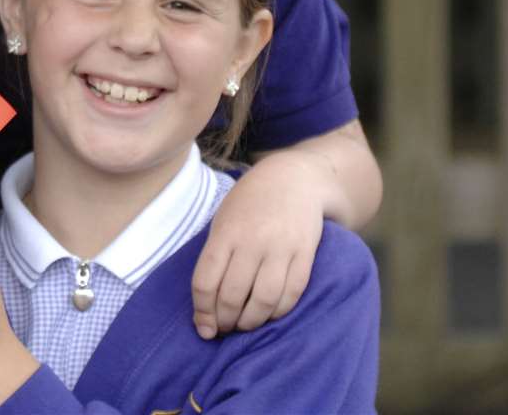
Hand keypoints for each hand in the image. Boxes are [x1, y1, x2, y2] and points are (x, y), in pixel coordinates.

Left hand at [192, 153, 322, 337]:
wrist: (293, 179)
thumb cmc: (249, 203)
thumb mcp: (223, 220)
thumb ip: (215, 256)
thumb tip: (205, 301)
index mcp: (225, 232)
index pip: (205, 281)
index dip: (201, 310)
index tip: (202, 326)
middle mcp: (252, 241)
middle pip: (232, 294)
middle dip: (224, 320)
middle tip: (222, 328)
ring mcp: (281, 248)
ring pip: (263, 300)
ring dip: (250, 322)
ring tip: (243, 325)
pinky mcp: (305, 254)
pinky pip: (292, 293)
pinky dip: (278, 312)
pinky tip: (268, 315)